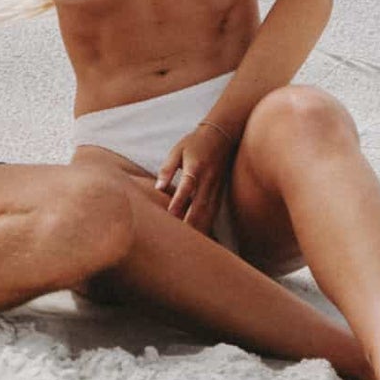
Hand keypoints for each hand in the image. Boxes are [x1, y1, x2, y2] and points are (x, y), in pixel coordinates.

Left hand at [156, 122, 234, 236]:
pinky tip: (202, 236)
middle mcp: (208, 180)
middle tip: (179, 239)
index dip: (178, 202)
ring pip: (208, 212)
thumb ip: (167, 169)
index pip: (187, 187)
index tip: (170, 216)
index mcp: (195, 167)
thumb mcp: (177, 150)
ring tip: (191, 244)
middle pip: (199, 205)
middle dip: (190, 222)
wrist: (222, 134)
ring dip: (200, 227)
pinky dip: (208, 224)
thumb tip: (157, 187)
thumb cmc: (195, 142)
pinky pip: (213, 211)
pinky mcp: (219, 192)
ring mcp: (216, 187)